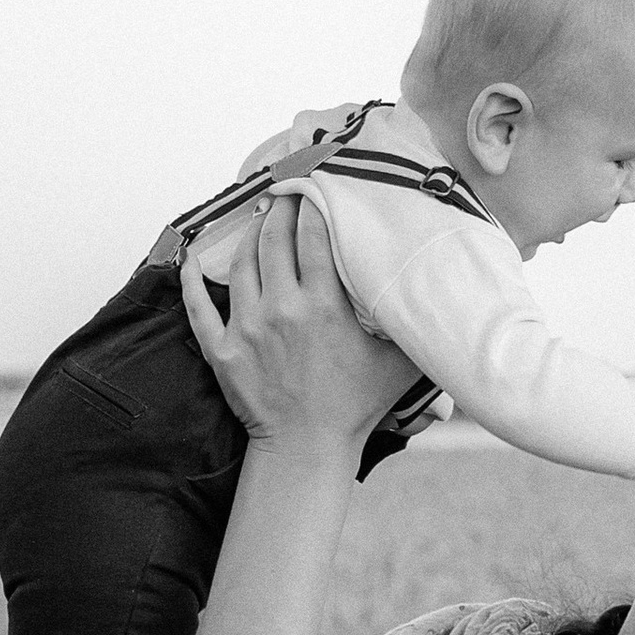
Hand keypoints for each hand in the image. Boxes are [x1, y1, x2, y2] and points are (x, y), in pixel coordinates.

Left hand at [182, 192, 419, 453]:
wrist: (307, 450)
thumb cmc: (355, 407)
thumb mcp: (398, 363)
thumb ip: (412, 325)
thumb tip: (441, 294)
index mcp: (323, 307)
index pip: (314, 235)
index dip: (313, 203)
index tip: (315, 184)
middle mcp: (281, 310)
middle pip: (273, 239)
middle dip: (279, 208)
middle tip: (285, 192)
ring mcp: (246, 329)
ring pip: (241, 263)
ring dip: (248, 235)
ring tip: (257, 219)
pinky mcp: (221, 350)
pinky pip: (199, 306)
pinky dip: (193, 278)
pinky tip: (192, 257)